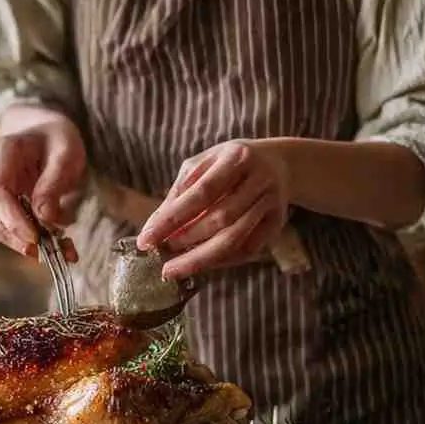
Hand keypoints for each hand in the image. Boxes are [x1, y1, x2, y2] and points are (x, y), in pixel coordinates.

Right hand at [0, 106, 85, 258]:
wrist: (47, 135)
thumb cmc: (58, 140)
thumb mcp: (66, 152)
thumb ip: (54, 182)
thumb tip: (44, 216)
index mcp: (3, 151)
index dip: (12, 220)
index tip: (35, 238)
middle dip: (15, 236)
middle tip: (45, 253)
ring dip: (16, 242)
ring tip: (48, 253)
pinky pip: (1, 226)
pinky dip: (21, 239)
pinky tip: (47, 246)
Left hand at [137, 140, 289, 278]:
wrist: (279, 163)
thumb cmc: (228, 164)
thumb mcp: (202, 165)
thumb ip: (179, 192)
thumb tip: (153, 227)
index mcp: (237, 157)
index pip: (200, 194)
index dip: (171, 219)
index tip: (145, 240)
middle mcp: (260, 179)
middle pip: (220, 219)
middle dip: (185, 241)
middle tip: (160, 255)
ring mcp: (272, 202)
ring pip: (234, 239)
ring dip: (201, 257)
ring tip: (175, 266)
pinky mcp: (277, 223)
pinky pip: (246, 250)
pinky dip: (220, 261)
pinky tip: (199, 264)